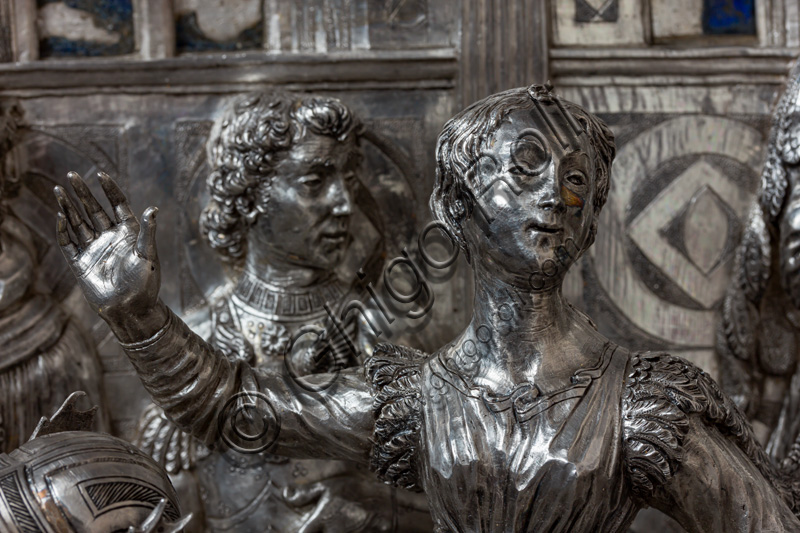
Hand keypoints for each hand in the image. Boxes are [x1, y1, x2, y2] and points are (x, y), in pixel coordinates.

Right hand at [55, 171, 166, 341]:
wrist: (130, 309)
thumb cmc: (145, 283)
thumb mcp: (148, 254)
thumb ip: (148, 231)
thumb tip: (153, 208)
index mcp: (129, 233)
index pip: (117, 205)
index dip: (109, 189)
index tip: (101, 174)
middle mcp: (110, 238)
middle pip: (94, 210)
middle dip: (83, 193)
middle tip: (72, 175)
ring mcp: (95, 249)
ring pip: (79, 223)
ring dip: (69, 207)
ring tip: (59, 189)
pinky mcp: (81, 263)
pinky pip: (69, 243)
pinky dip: (63, 230)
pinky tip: (60, 215)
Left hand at [283, 480, 391, 532]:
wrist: (388, 507)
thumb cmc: (358, 494)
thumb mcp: (330, 487)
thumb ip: (306, 493)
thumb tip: (286, 494)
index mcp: (320, 521)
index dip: (297, 532)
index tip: (295, 530)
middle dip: (317, 532)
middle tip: (322, 525)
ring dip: (328, 531)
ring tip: (336, 524)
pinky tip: (346, 527)